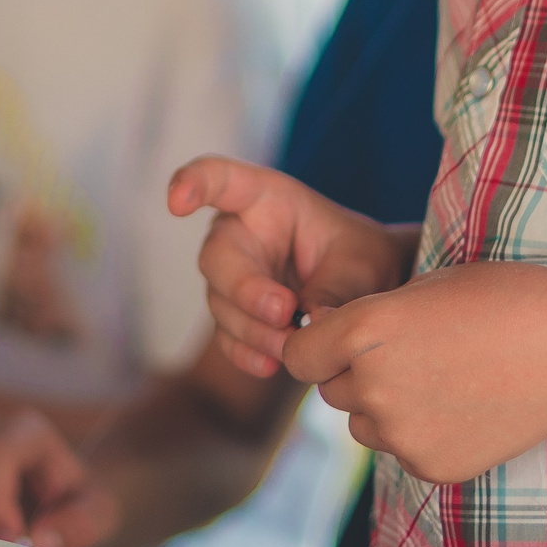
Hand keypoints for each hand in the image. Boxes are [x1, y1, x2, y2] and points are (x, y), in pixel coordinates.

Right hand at [165, 156, 415, 378]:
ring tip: (293, 346)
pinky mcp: (236, 318)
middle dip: (245, 288)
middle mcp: (241, 236)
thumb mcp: (361, 265)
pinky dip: (246, 353)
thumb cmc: (362, 261)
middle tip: (283, 312)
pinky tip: (269, 366)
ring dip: (253, 329)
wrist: (369, 298)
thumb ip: (336, 288)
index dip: (194, 183)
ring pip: (221, 303)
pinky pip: (227, 337)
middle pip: (218, 257)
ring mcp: (233, 279)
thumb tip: (312, 323)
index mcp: (268, 201)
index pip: (222, 180)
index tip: (177, 201)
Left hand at [283, 262, 546, 485]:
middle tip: (409, 356)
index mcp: (363, 329)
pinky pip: (402, 452)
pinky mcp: (430, 466)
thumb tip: (337, 345)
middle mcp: (372, 385)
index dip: (315, 346)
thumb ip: (372, 319)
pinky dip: (421, 434)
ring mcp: (401, 433)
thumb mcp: (426, 288)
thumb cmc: (505, 300)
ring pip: (364, 425)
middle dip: (355, 375)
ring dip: (384, 408)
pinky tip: (466, 407)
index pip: (298, 355)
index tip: (337, 342)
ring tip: (441, 380)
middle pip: (332, 391)